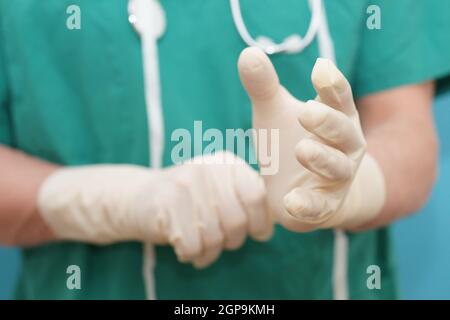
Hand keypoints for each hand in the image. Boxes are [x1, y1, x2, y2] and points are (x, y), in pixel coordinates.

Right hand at [38, 151, 272, 267]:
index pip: (256, 195)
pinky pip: (192, 246)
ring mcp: (184, 184)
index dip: (260, 221)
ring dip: (209, 252)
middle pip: (236, 220)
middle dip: (231, 240)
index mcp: (225, 162)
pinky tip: (185, 246)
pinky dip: (192, 255)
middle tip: (218, 240)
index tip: (257, 233)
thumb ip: (246, 200)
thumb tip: (269, 226)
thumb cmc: (188, 201)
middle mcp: (206, 168)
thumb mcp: (219, 191)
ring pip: (214, 237)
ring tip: (200, 245)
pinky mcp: (165, 203)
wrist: (137, 198)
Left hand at [238, 47, 384, 231]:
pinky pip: (321, 206)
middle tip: (306, 111)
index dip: (333, 84)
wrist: (305, 190)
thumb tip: (248, 53)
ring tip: (301, 150)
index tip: (320, 69)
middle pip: (344, 131)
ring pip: (338, 168)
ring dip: (322, 159)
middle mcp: (345, 146)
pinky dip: (309, 205)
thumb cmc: (292, 142)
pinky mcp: (325, 205)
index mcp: (337, 117)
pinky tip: (291, 201)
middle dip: (328, 121)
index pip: (339, 98)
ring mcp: (337, 177)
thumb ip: (264, 87)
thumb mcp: (276, 113)